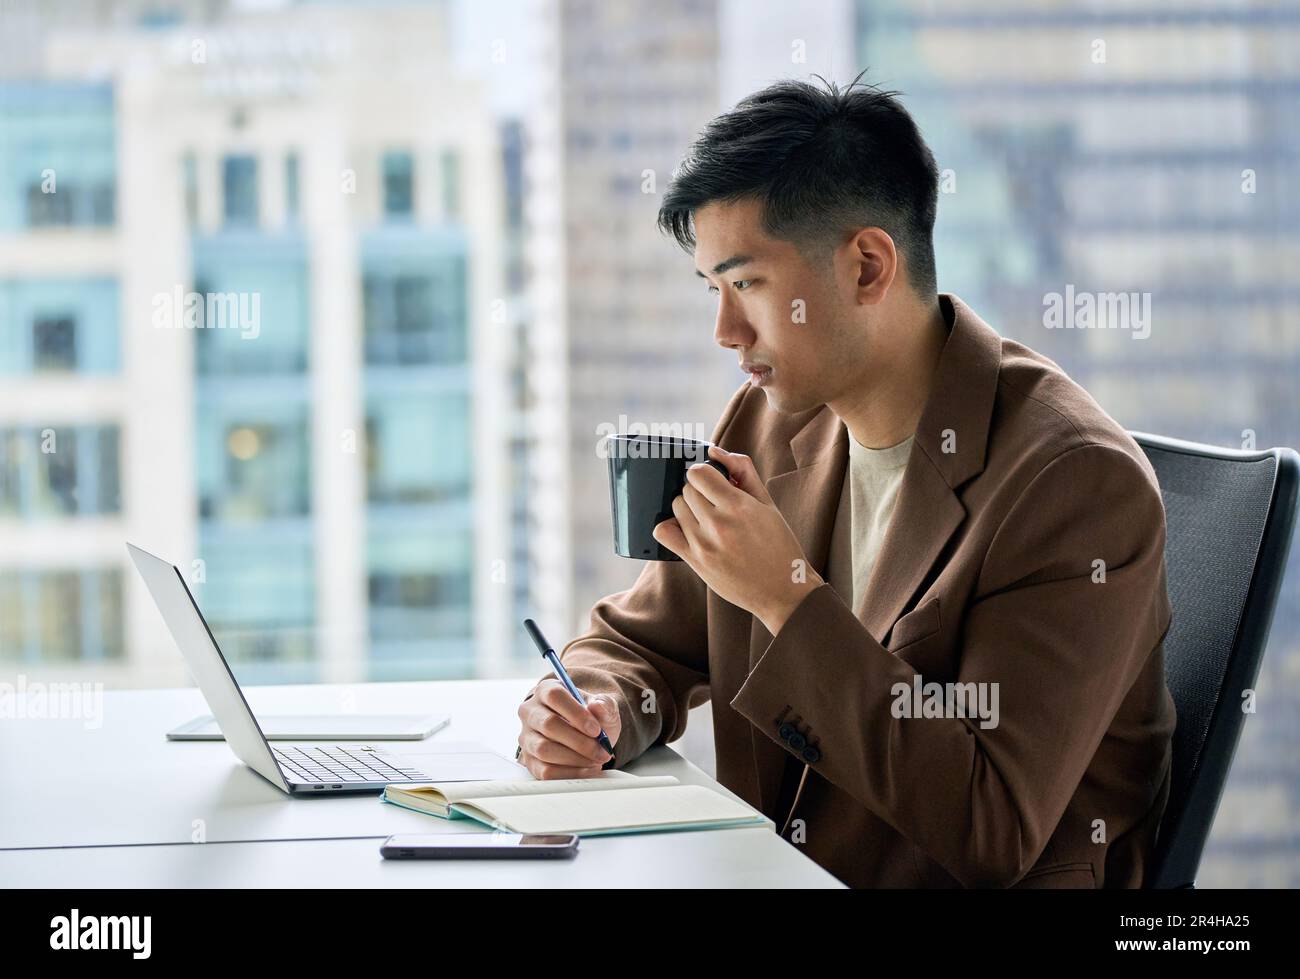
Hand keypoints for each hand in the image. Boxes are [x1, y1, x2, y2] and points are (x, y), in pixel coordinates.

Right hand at [516, 679, 620, 778]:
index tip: (596, 730)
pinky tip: (588, 770)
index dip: (576, 714)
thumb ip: (604, 704)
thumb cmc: (591, 718)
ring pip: (544, 749)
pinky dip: (569, 773)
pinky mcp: (529, 760)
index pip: (554, 696)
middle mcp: (530, 712)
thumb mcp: (603, 707)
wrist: (586, 736)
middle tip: (601, 750)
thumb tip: (598, 706)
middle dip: (579, 741)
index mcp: (545, 690)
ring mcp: (527, 737)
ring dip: (575, 759)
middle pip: (548, 725)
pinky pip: (544, 770)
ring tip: (596, 760)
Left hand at [652, 445, 822, 634]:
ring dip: (687, 509)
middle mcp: (719, 524)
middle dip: (699, 492)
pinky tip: (686, 530)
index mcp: (739, 506)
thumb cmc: (779, 546)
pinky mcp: (696, 562)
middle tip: (714, 504)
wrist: (784, 591)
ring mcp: (704, 544)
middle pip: (686, 490)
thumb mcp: (768, 504)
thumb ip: (743, 471)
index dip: (704, 474)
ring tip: (706, 520)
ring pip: (676, 508)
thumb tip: (715, 451)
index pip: (699, 473)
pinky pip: (664, 533)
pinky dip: (669, 527)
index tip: (713, 482)